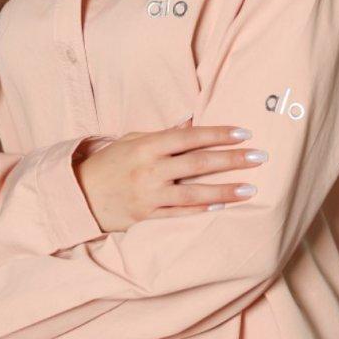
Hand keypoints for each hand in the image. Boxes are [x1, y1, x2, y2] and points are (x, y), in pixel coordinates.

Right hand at [74, 120, 268, 232]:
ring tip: (251, 188)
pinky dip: (201, 211)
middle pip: (199, 163)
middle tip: (260, 156)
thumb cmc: (109, 164)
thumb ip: (162, 133)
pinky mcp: (147, 216)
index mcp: (147, 145)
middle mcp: (150, 169)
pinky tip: (222, 207)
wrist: (79, 195)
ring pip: (195, 192)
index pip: (190, 137)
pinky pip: (179, 214)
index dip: (218, 134)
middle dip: (232, 159)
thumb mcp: (131, 140)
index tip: (244, 132)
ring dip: (225, 190)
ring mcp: (149, 195)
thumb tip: (191, 121)